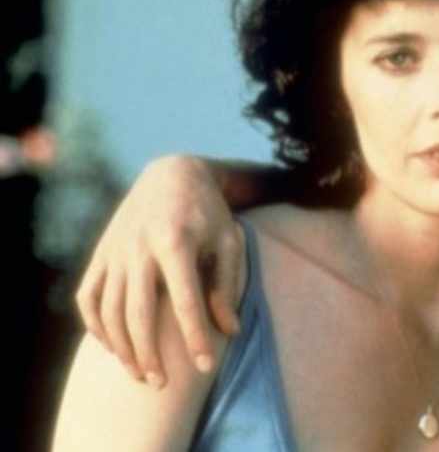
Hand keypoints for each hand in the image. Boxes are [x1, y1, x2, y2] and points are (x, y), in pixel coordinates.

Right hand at [75, 155, 243, 386]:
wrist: (172, 174)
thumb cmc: (208, 213)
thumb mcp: (228, 241)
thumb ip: (227, 286)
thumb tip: (229, 331)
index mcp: (176, 242)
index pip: (186, 301)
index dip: (196, 337)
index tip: (206, 367)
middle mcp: (139, 248)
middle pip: (137, 313)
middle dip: (149, 354)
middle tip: (162, 385)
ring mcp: (114, 252)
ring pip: (108, 310)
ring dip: (122, 348)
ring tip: (140, 374)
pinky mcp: (100, 254)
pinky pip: (88, 297)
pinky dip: (95, 326)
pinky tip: (113, 347)